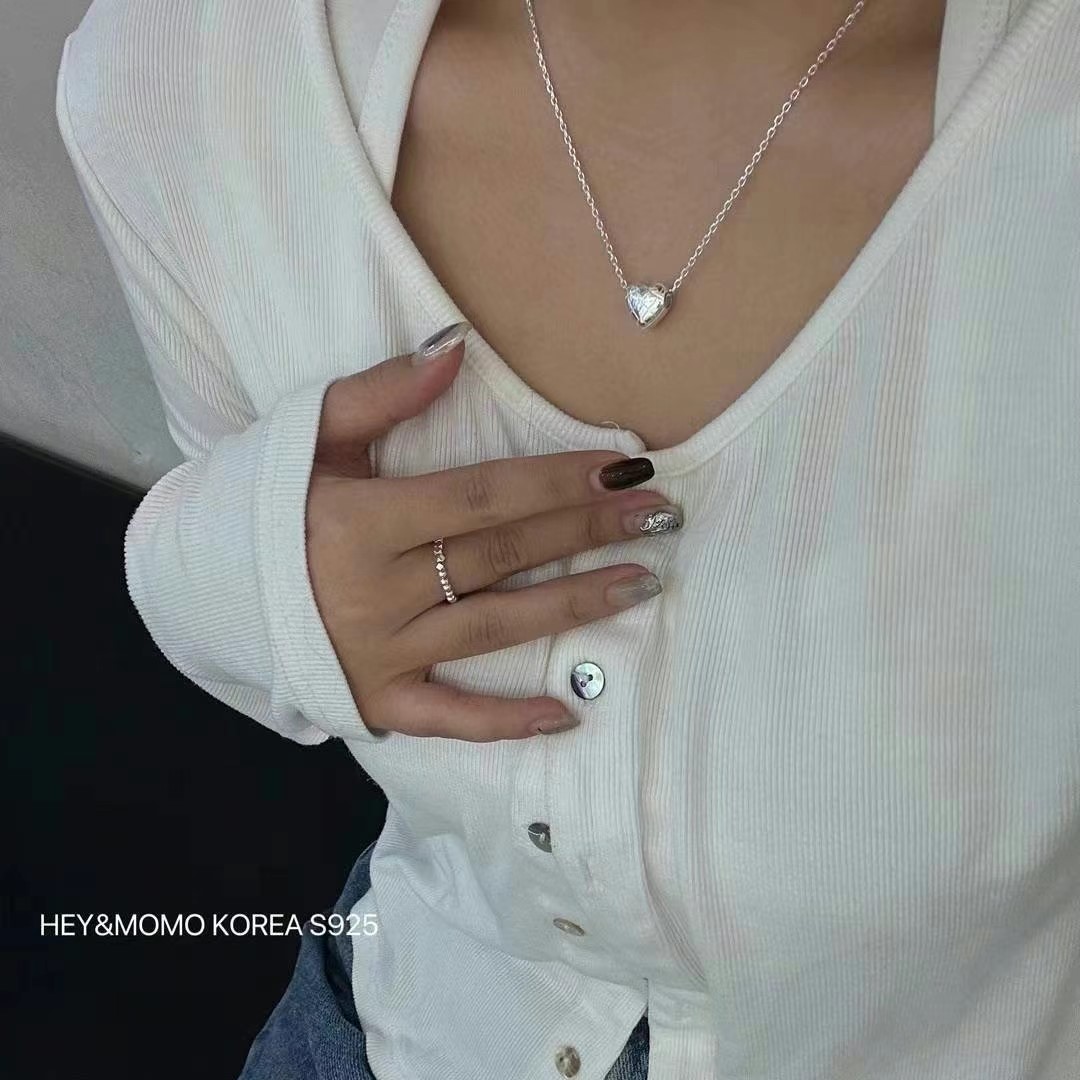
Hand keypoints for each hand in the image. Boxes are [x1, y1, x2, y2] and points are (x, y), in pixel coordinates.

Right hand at [305, 322, 677, 741]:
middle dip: (587, 531)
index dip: (557, 481)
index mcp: (361, 521)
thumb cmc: (264, 503)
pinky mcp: (376, 701)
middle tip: (660, 517)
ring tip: (643, 582)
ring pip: (495, 630)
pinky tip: (568, 715)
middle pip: (503, 557)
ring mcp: (378, 654)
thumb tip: (456, 348)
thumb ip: (379, 392)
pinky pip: (449, 718)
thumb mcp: (308, 436)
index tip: (624, 468)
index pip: (482, 498)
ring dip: (574, 606)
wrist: (202, 585)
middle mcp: (376, 591)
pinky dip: (506, 722)